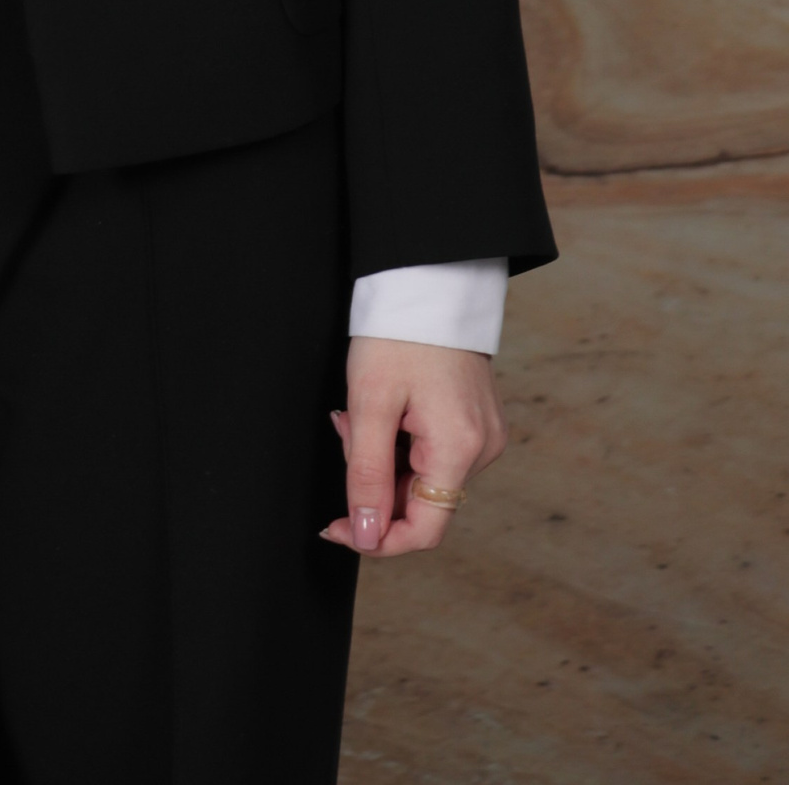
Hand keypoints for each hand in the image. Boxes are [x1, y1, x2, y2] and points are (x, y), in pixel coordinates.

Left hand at [321, 336, 505, 557]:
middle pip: (420, 501)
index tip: (336, 526)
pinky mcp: (476, 420)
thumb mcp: (370, 404)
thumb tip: (367, 536)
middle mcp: (482, 449)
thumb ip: (368, 475)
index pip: (424, 530)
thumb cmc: (397, 335)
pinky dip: (400, 442)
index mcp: (460, 449)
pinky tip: (384, 408)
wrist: (428, 280)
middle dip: (373, 479)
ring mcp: (483, 434)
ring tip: (360, 412)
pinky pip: (433, 452)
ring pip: (423, 476)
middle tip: (344, 429)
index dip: (377, 538)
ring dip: (384, 457)